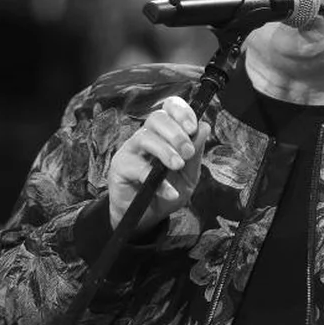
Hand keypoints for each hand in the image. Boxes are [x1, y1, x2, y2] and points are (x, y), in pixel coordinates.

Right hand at [107, 96, 209, 234]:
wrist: (149, 216)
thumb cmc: (169, 189)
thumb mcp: (189, 174)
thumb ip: (196, 152)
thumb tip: (204, 126)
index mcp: (164, 133)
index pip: (168, 108)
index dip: (181, 111)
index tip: (193, 127)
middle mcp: (146, 136)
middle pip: (156, 118)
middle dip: (176, 133)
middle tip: (188, 152)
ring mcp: (130, 150)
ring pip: (145, 137)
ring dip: (166, 151)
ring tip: (178, 166)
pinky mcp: (119, 168)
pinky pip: (137, 168)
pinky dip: (157, 181)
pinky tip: (170, 191)